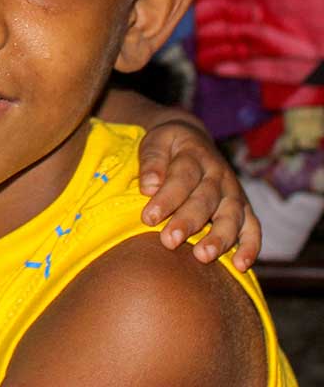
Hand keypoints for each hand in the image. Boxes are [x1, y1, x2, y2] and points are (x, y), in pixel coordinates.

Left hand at [137, 118, 260, 271]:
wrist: (192, 137)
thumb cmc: (168, 146)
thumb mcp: (156, 142)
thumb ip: (152, 161)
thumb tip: (149, 187)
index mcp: (194, 155)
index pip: (182, 177)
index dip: (166, 199)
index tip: (149, 218)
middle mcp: (218, 174)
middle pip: (205, 199)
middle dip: (188, 222)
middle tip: (169, 241)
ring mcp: (234, 191)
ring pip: (231, 215)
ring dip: (219, 238)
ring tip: (202, 256)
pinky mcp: (244, 207)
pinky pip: (253, 228)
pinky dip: (250, 247)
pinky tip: (240, 265)